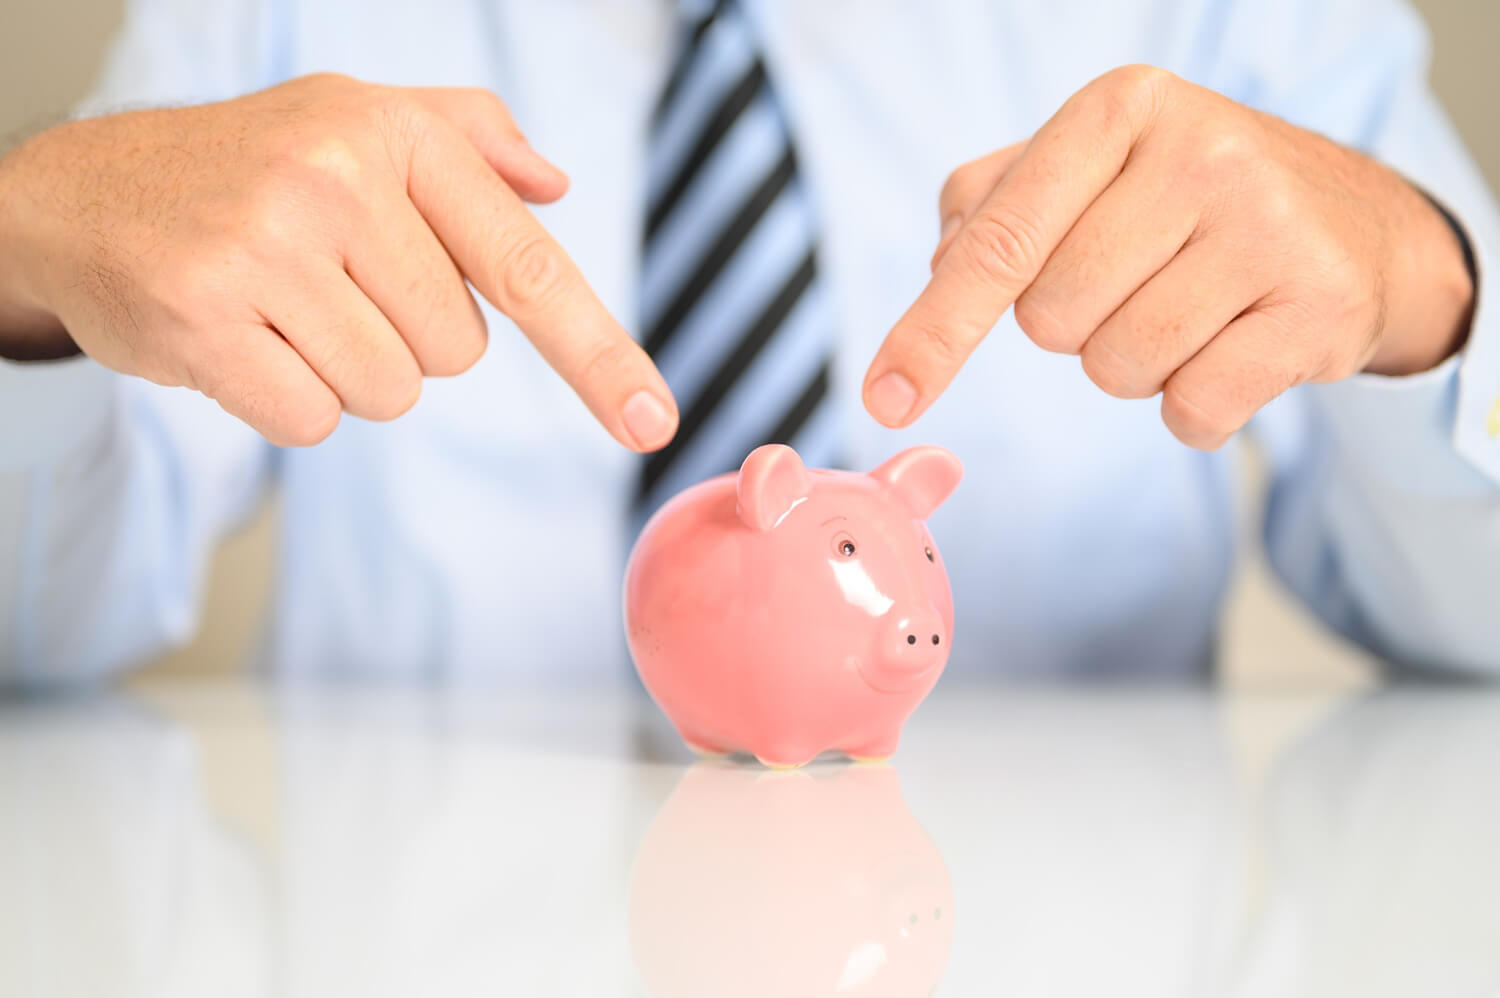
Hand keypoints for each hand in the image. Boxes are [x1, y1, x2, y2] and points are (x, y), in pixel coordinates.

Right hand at [0, 74, 678, 449]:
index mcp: (394, 134)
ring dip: (344, 370)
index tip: (655, 420)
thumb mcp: (356, 119)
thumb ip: (467, 140)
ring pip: (390, 392)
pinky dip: (287, 399)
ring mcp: (265, 248)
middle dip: (403, 335)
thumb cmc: (250, 165)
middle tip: (326, 281)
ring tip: (280, 306)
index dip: (600, 354)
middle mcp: (335, 180)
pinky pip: (314, 420)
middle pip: (456, 352)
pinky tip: (240, 338)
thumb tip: (555, 185)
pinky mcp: (204, 319)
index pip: (525, 266)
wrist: (87, 195)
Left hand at [862, 65, 1474, 448]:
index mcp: (1120, 110)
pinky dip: (1194, 408)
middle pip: (1053, 319)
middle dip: (1075, 328)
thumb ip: (995, 205)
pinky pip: (1194, 409)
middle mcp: (1199, 152)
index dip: (935, 328)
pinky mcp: (1321, 305)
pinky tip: (1232, 351)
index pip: (1001, 241)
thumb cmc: (1187, 200)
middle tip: (1138, 283)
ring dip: (1134, 368)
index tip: (886, 397)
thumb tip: (939, 264)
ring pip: (1119, 370)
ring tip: (1190, 312)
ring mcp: (1269, 227)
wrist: (1353, 224)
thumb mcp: (1091, 168)